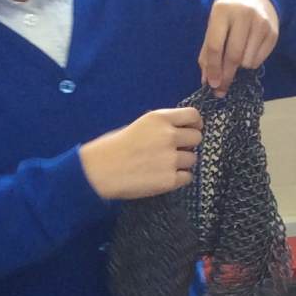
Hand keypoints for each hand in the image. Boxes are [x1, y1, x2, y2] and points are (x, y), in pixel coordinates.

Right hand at [80, 107, 202, 199]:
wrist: (99, 171)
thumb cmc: (114, 147)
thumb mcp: (139, 125)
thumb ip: (161, 126)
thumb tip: (181, 131)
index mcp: (159, 118)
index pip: (193, 115)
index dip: (195, 124)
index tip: (192, 129)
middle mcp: (168, 136)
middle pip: (197, 138)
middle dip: (189, 144)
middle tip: (175, 150)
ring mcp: (171, 159)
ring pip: (193, 159)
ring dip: (183, 163)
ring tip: (164, 166)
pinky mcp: (170, 180)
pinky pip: (187, 177)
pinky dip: (179, 178)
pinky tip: (163, 177)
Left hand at [199, 0, 277, 97]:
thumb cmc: (228, 13)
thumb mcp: (214, 25)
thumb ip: (207, 52)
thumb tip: (207, 81)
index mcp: (222, 12)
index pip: (215, 46)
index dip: (213, 68)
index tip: (212, 85)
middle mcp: (243, 15)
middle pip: (234, 56)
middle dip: (226, 76)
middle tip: (222, 89)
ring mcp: (261, 23)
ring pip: (248, 61)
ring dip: (240, 68)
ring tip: (236, 60)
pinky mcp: (273, 32)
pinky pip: (259, 60)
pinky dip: (250, 63)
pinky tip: (248, 52)